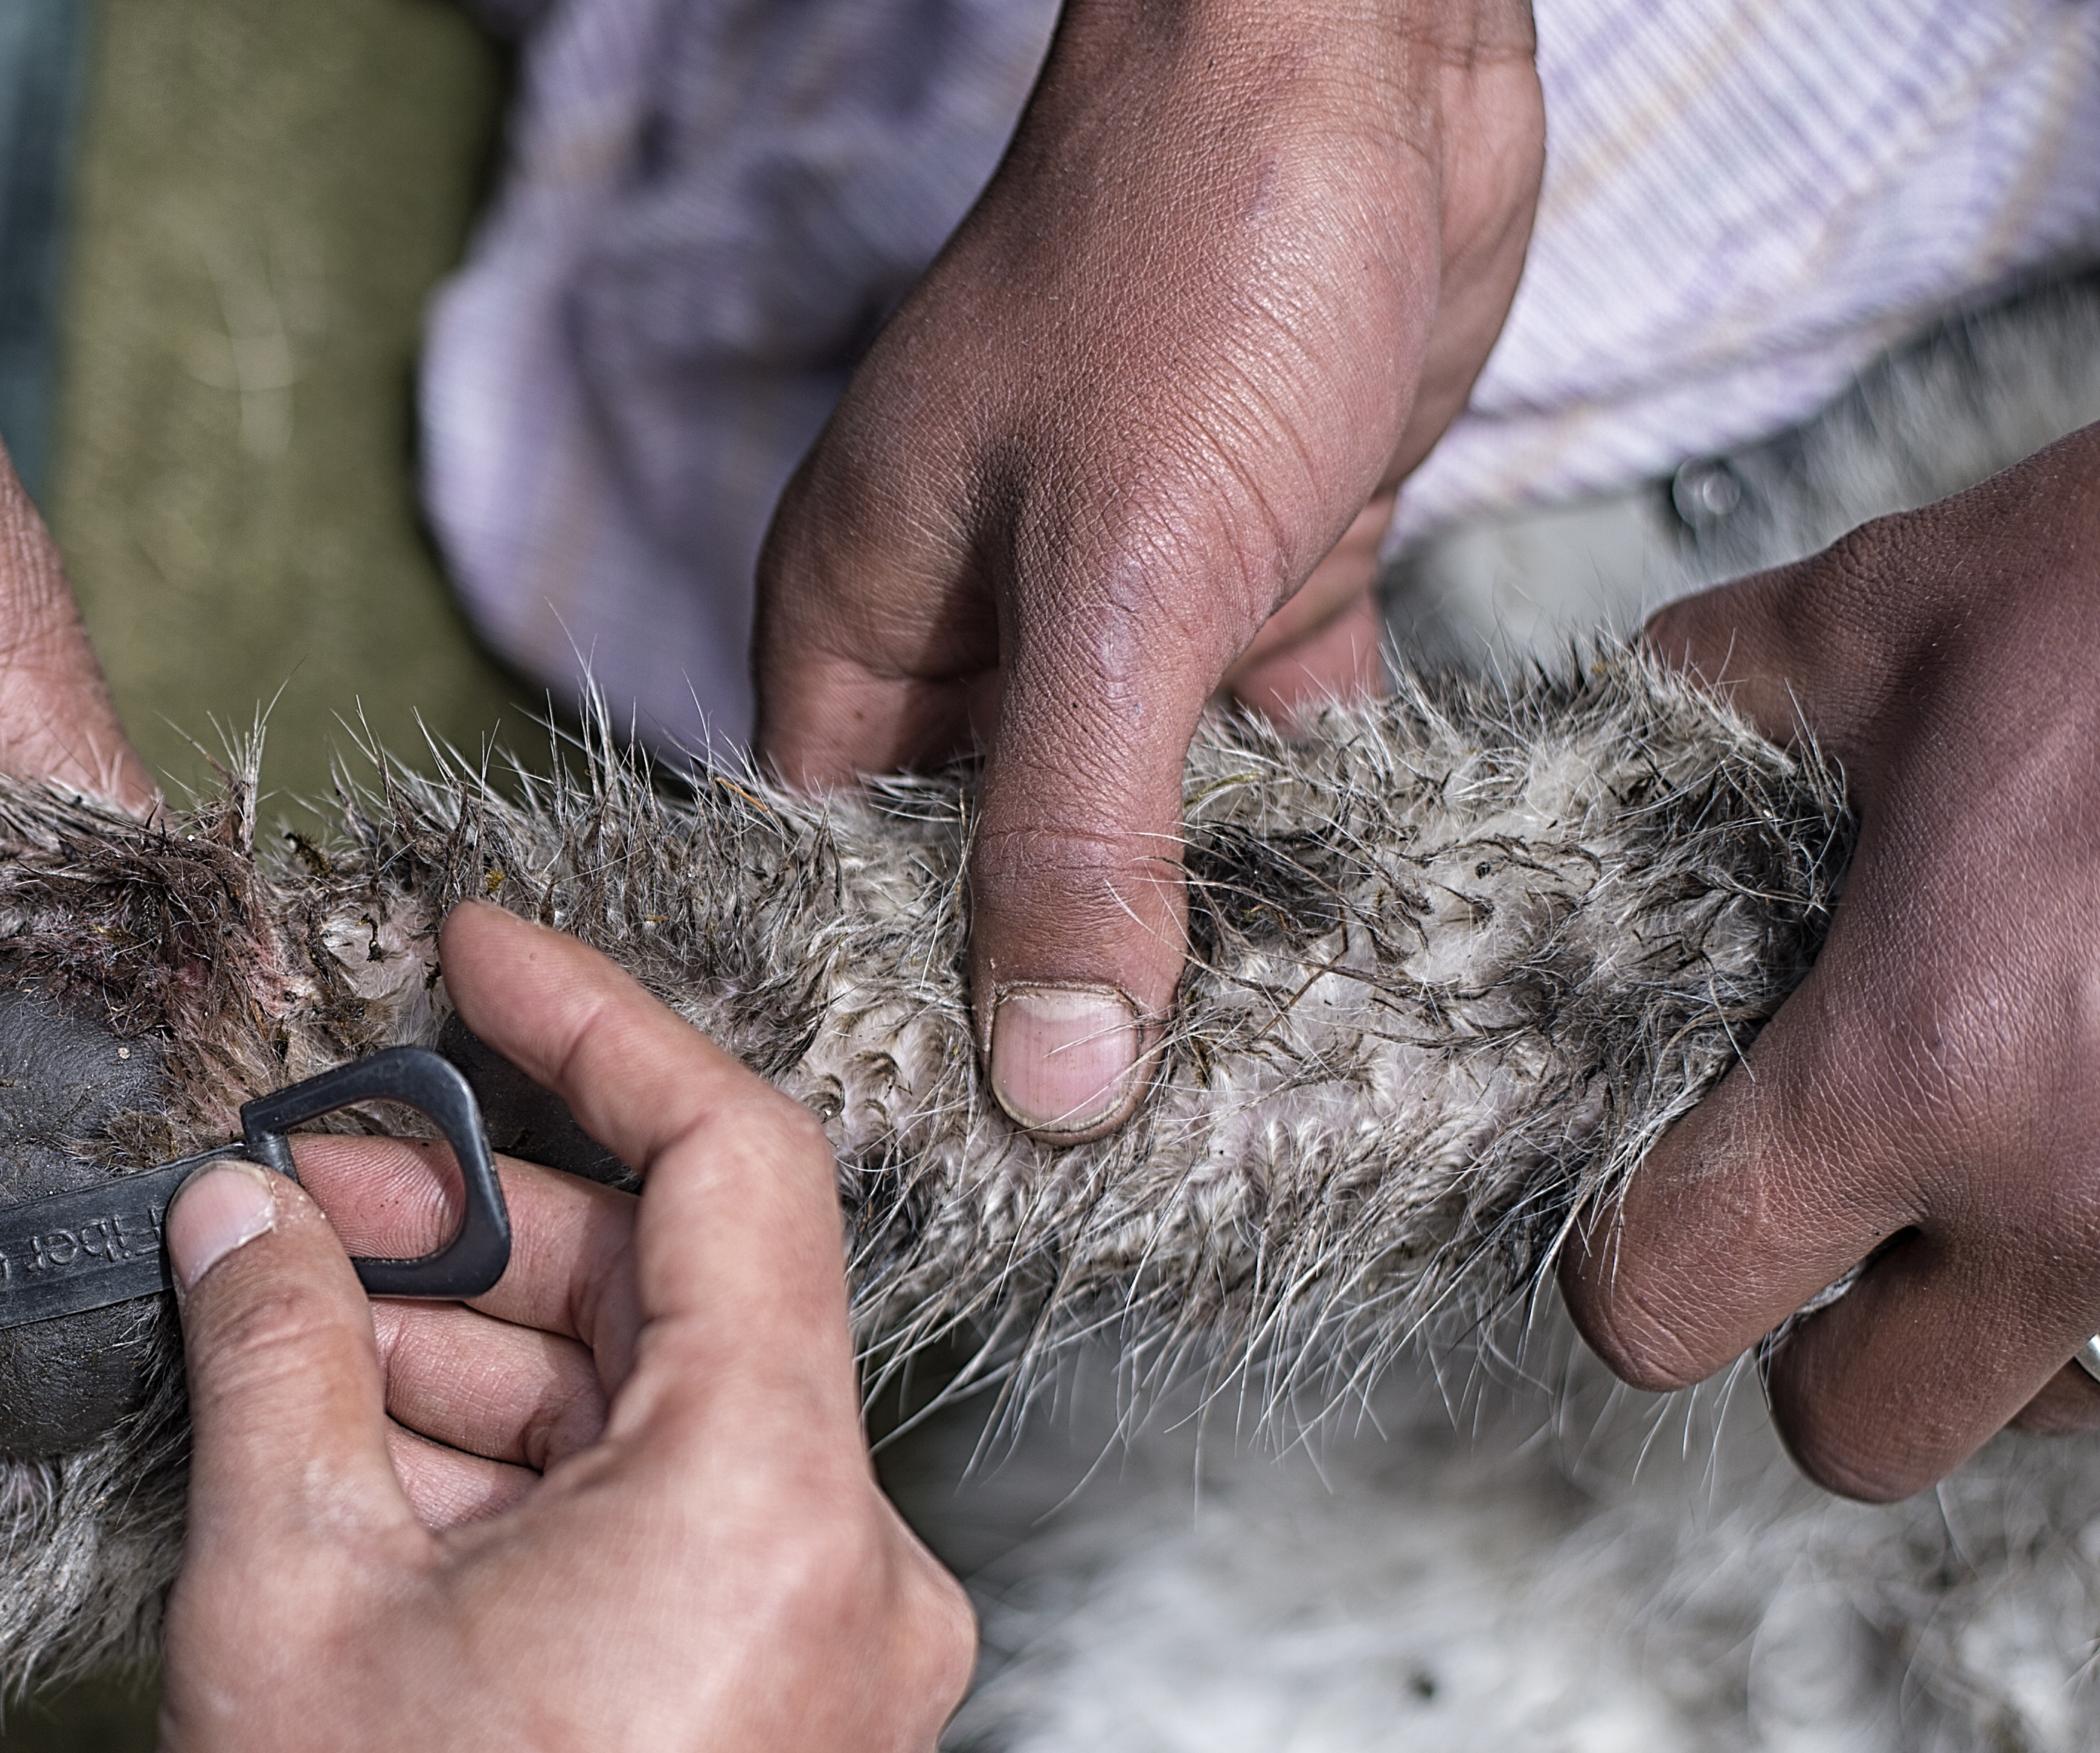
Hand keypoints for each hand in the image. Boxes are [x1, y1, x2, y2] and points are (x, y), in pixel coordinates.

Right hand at [149, 905, 973, 1752]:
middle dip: (479, 1236)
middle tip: (297, 1204)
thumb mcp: (286, 1593)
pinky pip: (673, 1531)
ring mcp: (836, 1667)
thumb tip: (245, 1221)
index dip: (595, 1031)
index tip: (479, 960)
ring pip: (661, 1419)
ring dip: (483, 1369)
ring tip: (293, 1356)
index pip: (735, 1165)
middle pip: (681, 1299)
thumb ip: (277, 1355)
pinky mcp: (787, 1734)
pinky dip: (532, 1480)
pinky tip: (369, 1474)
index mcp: (773, 1509)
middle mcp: (856, 1576)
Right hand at [754, 0, 1539, 1138]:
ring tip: (1258, 1113)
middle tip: (1142, 1187)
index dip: (894, 1024)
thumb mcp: (1120, 577)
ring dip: (1196, 940)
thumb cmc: (1190, 254)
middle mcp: (969, 637)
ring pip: (1132, 830)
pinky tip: (1369, 954)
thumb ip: (1076, 831)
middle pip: (984, 877)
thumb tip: (1051, 1075)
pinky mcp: (1256, 580)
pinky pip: (1263, 758)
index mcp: (860, 627)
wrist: (1364, 44)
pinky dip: (1310, 839)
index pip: (835, 880)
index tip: (978, 1182)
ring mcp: (1114, 613)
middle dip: (1056, 1010)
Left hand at [1564, 427, 2099, 1499]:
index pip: (1661, 1302)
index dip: (1629, 1251)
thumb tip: (1617, 756)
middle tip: (1845, 1201)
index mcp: (1918, 1068)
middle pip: (1859, 1433)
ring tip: (2016, 1140)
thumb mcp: (1904, 611)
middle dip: (1827, 1345)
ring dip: (2009, 1321)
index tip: (1667, 1180)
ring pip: (2064, 1408)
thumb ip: (1716, 704)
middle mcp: (2080, 1196)